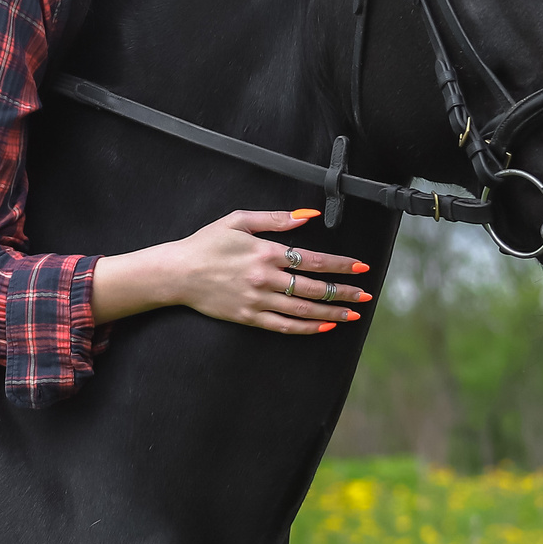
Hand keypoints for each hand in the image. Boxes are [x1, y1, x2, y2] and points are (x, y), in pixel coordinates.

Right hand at [90, 210, 375, 333]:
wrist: (176, 273)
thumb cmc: (206, 243)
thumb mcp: (239, 221)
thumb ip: (276, 219)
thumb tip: (308, 215)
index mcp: (266, 252)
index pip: (313, 260)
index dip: (340, 265)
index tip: (361, 268)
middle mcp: (265, 278)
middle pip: (314, 287)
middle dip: (344, 292)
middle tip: (366, 295)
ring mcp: (257, 300)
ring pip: (303, 310)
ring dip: (331, 313)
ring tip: (352, 314)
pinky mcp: (248, 317)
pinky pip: (283, 326)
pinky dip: (306, 327)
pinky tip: (323, 327)